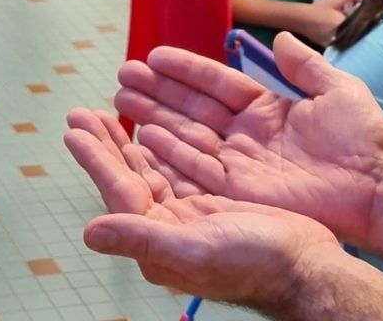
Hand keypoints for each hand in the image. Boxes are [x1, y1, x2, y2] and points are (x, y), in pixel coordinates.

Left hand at [65, 109, 339, 304]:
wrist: (309, 270)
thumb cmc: (256, 265)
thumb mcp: (195, 251)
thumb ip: (141, 238)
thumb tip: (89, 234)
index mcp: (158, 240)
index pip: (118, 190)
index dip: (95, 159)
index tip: (73, 130)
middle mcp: (168, 227)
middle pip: (127, 175)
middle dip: (104, 143)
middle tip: (81, 112)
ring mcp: (189, 214)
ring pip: (149, 168)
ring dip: (126, 141)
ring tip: (105, 112)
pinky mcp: (211, 204)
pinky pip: (175, 168)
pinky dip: (159, 146)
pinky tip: (147, 130)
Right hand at [113, 32, 382, 249]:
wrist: (379, 188)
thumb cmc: (364, 139)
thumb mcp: (337, 90)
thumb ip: (305, 65)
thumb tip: (280, 39)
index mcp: (264, 108)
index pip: (215, 82)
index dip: (185, 68)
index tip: (154, 55)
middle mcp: (245, 132)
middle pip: (191, 106)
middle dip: (157, 90)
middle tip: (123, 74)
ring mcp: (239, 160)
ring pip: (187, 133)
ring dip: (154, 117)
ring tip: (121, 99)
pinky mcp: (239, 188)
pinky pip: (197, 166)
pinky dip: (170, 151)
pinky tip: (144, 136)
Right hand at [298, 0, 367, 45]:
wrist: (299, 19)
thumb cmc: (318, 9)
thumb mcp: (334, 1)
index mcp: (342, 24)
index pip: (361, 25)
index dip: (368, 23)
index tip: (374, 20)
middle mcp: (339, 36)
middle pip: (356, 35)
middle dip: (362, 30)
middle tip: (368, 25)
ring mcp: (334, 44)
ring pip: (350, 41)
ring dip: (354, 36)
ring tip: (360, 31)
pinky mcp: (330, 48)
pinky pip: (342, 44)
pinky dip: (346, 40)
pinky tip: (348, 36)